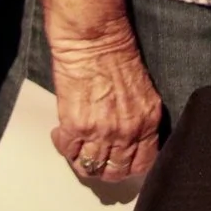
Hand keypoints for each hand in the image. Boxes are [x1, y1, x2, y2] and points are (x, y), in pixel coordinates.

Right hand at [51, 23, 161, 183]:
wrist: (95, 38)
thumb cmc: (117, 56)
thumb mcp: (142, 92)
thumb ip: (138, 120)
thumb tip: (128, 142)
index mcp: (147, 122)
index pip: (144, 164)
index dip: (129, 168)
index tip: (120, 163)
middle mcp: (127, 132)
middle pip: (115, 172)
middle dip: (104, 169)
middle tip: (95, 157)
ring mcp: (101, 132)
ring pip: (90, 168)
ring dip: (81, 160)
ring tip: (77, 146)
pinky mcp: (76, 126)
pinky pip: (67, 152)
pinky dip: (63, 146)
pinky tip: (62, 133)